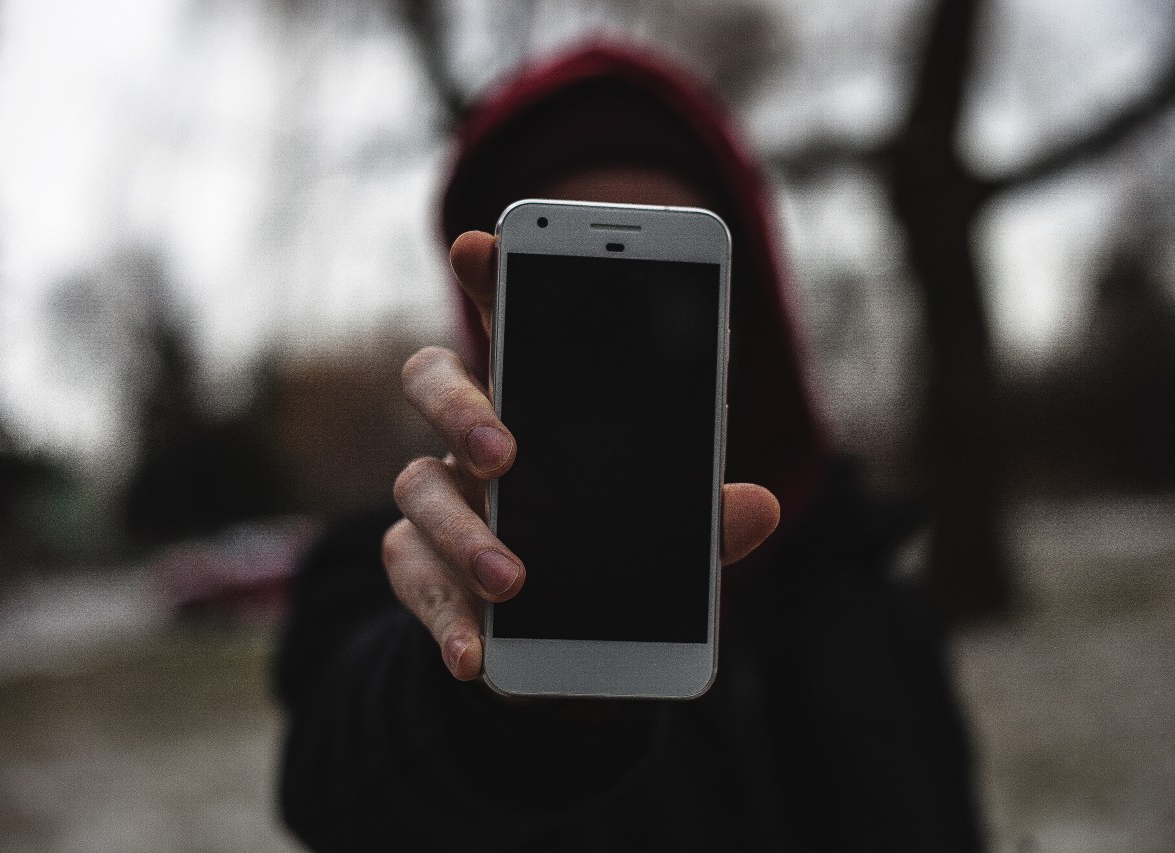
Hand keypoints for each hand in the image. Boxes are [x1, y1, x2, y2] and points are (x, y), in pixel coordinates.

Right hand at [383, 231, 780, 680]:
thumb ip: (704, 514)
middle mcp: (475, 432)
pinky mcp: (420, 565)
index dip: (491, 276)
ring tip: (512, 580)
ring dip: (465, 533)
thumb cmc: (610, 543)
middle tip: (506, 450)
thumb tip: (760, 507)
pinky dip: (445, 618)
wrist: (562, 631)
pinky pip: (413, 578)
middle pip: (436, 382)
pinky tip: (475, 656)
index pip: (507, 317)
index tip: (479, 244)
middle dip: (463, 407)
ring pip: (416, 485)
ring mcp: (440, 495)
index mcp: (536, 395)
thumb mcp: (667, 525)